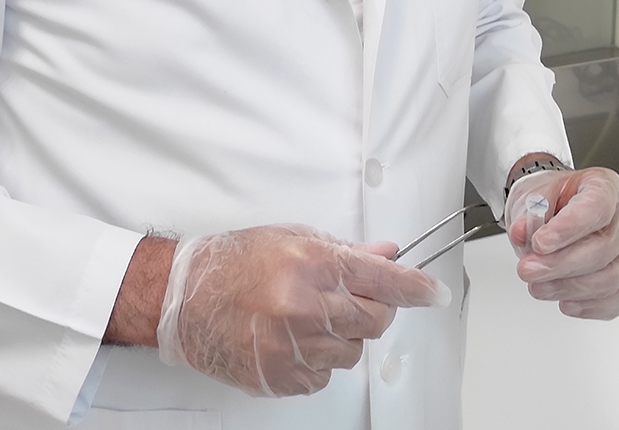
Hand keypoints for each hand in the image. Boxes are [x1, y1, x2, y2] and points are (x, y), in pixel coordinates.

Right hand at [157, 224, 449, 396]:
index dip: (415, 288)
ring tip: (304, 317)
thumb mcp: (291, 240)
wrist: (183, 298)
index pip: (383, 280)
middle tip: (344, 299)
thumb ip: (344, 251)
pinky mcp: (282, 377)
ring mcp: (294, 348)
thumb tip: (386, 255)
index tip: (434, 294)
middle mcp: (306, 308)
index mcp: (312, 266)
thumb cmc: (232, 264)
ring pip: (352, 352)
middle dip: (371, 310)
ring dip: (340, 337)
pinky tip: (288, 339)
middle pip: (374, 321)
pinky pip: (323, 374)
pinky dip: (315, 359)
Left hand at [506, 167, 618, 319]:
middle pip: (603, 248)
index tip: (540, 242)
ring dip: (568, 288)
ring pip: (610, 278)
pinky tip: (565, 302)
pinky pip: (616, 300)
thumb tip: (522, 232)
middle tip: (528, 269)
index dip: (569, 227)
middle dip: (560, 264)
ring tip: (538, 286)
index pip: (597, 207)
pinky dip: (589, 306)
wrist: (560, 209)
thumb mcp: (536, 193)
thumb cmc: (555, 199)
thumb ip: (529, 211)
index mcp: (605, 188)